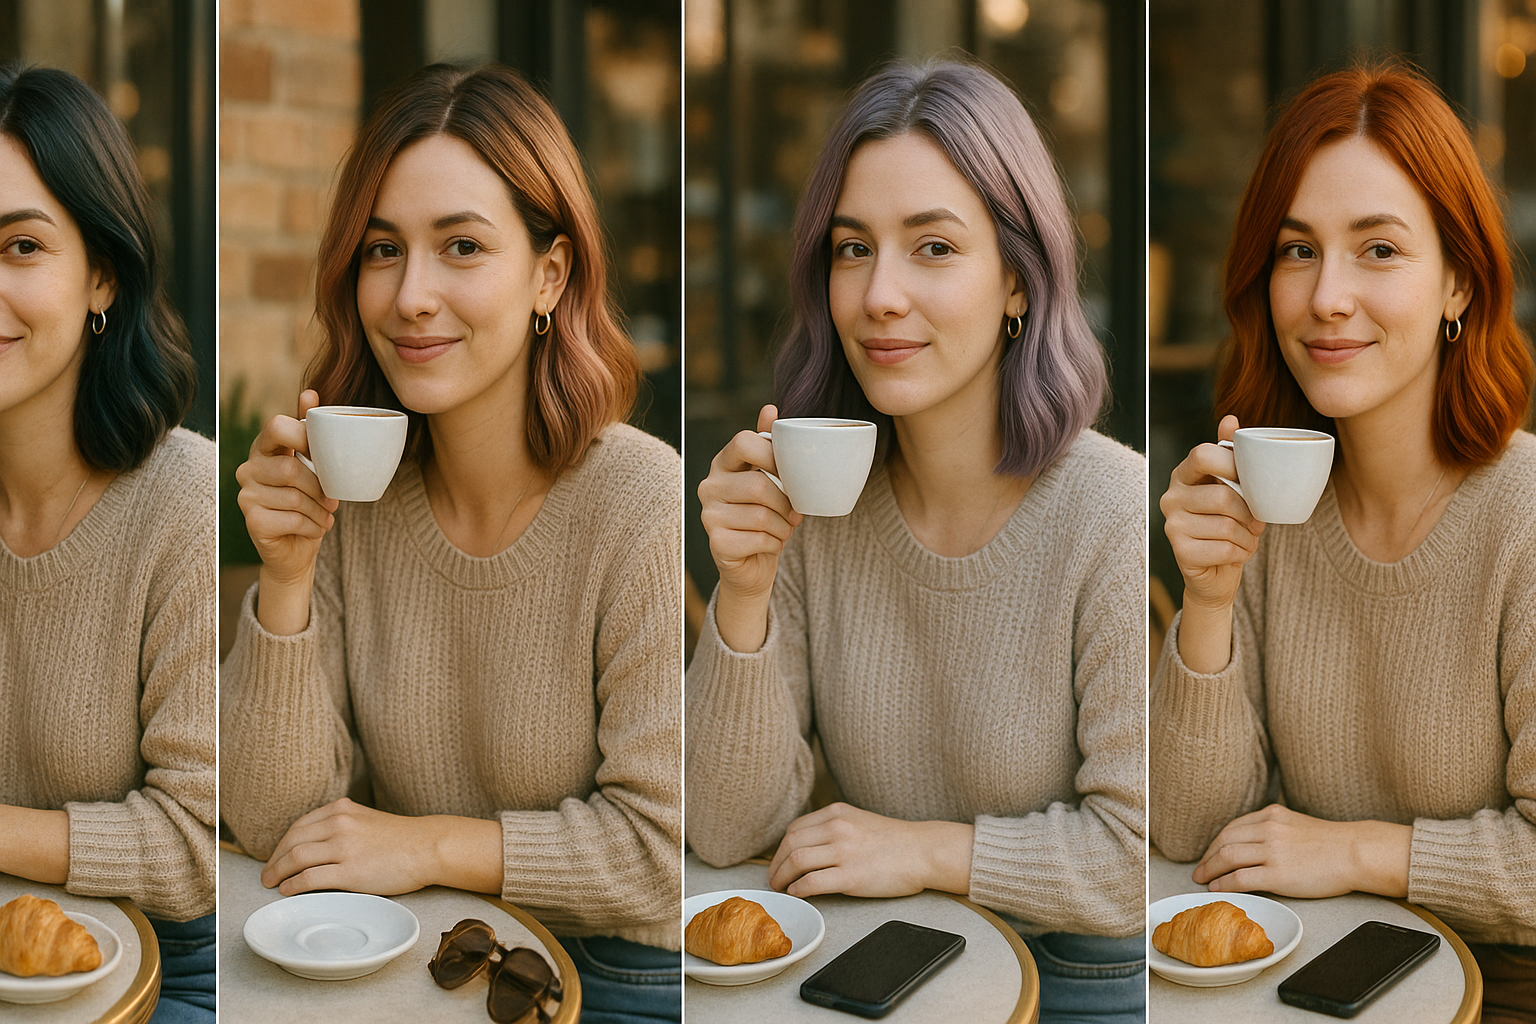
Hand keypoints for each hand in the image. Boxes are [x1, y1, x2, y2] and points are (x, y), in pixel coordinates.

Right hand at [235, 390, 338, 633]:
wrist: (297, 547)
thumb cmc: (308, 501)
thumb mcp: (315, 464)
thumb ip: (312, 431)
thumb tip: (310, 392)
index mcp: (264, 447)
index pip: (277, 427)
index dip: (304, 437)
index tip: (323, 455)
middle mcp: (248, 468)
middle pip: (291, 468)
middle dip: (320, 487)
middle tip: (332, 499)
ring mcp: (245, 495)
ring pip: (295, 496)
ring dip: (320, 510)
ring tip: (325, 516)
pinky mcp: (252, 521)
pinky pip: (293, 519)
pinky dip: (314, 526)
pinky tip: (315, 529)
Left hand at [261, 799, 436, 895]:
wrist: (428, 847)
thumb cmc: (401, 838)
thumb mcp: (366, 819)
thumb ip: (341, 825)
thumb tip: (314, 845)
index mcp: (341, 809)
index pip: (298, 826)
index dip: (281, 845)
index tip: (276, 857)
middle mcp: (339, 824)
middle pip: (291, 842)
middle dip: (274, 860)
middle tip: (266, 874)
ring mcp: (344, 847)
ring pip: (296, 859)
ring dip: (277, 873)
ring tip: (271, 884)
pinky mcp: (350, 871)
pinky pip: (309, 878)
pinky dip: (292, 885)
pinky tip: (287, 890)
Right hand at [697, 404, 802, 651]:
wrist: (752, 563)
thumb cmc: (765, 513)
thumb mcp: (770, 476)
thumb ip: (768, 444)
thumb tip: (770, 408)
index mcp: (722, 462)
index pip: (745, 442)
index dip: (774, 456)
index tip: (790, 475)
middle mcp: (709, 485)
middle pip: (759, 484)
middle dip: (786, 503)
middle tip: (794, 513)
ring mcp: (708, 515)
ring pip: (762, 515)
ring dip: (784, 527)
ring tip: (783, 529)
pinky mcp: (716, 542)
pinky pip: (759, 539)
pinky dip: (775, 544)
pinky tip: (770, 544)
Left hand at [766, 803, 973, 898]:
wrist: (923, 851)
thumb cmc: (894, 840)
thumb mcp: (858, 820)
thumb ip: (833, 827)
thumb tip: (806, 845)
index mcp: (837, 812)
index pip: (794, 829)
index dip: (781, 849)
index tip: (780, 862)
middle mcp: (837, 828)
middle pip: (790, 845)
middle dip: (776, 865)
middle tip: (774, 879)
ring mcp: (843, 851)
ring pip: (796, 862)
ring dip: (782, 878)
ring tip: (782, 888)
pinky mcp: (851, 876)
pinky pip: (811, 882)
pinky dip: (798, 889)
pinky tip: (798, 894)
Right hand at [1160, 415, 1265, 611]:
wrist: (1216, 571)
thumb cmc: (1227, 522)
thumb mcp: (1232, 486)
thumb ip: (1230, 454)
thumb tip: (1230, 419)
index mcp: (1182, 475)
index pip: (1202, 454)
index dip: (1231, 464)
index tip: (1251, 481)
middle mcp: (1170, 497)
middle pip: (1222, 495)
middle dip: (1249, 512)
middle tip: (1256, 521)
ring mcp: (1172, 525)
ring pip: (1227, 525)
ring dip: (1248, 536)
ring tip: (1246, 538)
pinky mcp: (1179, 551)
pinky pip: (1224, 549)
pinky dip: (1240, 553)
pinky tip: (1237, 553)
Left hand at [1193, 804, 1409, 898]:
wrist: (1356, 852)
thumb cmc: (1331, 843)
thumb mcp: (1296, 824)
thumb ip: (1274, 828)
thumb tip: (1253, 843)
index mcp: (1271, 815)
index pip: (1231, 828)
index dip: (1215, 843)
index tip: (1209, 854)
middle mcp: (1268, 829)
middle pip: (1224, 842)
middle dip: (1207, 858)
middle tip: (1199, 870)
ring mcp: (1272, 851)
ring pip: (1227, 858)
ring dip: (1210, 871)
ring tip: (1203, 880)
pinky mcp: (1278, 874)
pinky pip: (1240, 878)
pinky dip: (1224, 884)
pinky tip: (1218, 889)